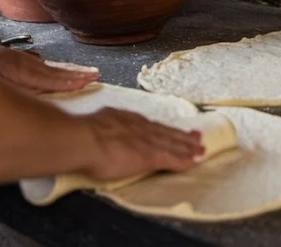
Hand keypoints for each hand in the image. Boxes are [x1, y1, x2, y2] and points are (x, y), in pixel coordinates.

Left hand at [0, 43, 98, 94]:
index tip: (90, 80)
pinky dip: (44, 68)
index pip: (50, 78)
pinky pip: (31, 64)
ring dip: (60, 70)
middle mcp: (19, 63)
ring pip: (41, 66)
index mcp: (17, 70)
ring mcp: (11, 59)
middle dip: (73, 73)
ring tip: (78, 73)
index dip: (70, 81)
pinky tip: (43, 69)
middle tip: (94, 74)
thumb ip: (14, 93)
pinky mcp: (3, 59)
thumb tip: (38, 101)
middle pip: (50, 70)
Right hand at [82, 108, 203, 180]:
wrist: (83, 140)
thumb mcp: (93, 125)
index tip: (168, 129)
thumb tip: (94, 132)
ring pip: (173, 143)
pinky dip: (185, 159)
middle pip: (165, 131)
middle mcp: (139, 126)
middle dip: (181, 135)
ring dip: (188, 146)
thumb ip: (100, 128)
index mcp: (124, 119)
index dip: (160, 128)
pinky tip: (196, 160)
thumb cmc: (79, 135)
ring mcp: (146, 140)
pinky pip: (172, 157)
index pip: (148, 125)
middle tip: (196, 136)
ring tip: (201, 148)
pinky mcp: (150, 155)